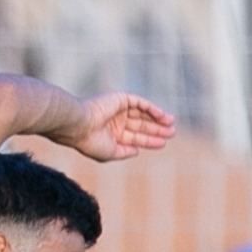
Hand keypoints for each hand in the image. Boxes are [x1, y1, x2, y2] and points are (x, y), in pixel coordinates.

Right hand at [53, 91, 174, 164]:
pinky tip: (162, 115)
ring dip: (157, 118)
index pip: (135, 137)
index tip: (162, 143)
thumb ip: (124, 151)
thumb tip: (137, 150)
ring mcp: (118, 109)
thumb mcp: (110, 152)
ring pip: (142, 113)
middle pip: (141, 125)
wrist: (79, 125)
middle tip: (172, 133)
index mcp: (111, 134)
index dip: (149, 140)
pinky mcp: (120, 98)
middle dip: (156, 129)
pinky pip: (139, 102)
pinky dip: (151, 108)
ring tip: (171, 124)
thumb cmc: (91, 142)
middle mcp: (115, 121)